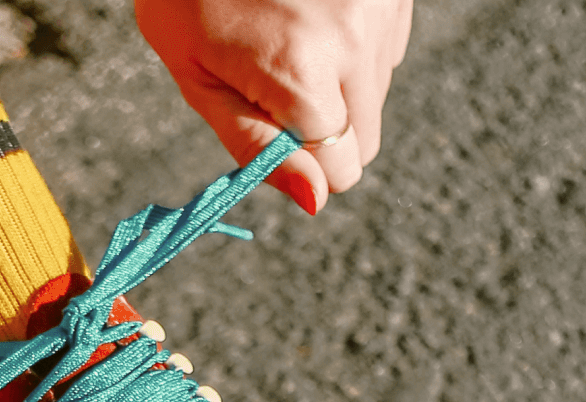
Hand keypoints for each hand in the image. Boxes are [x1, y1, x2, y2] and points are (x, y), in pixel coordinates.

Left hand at [135, 0, 413, 213]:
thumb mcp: (199, 78)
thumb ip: (255, 144)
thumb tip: (314, 200)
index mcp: (301, 71)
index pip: (341, 172)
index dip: (302, 160)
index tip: (271, 126)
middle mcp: (354, 42)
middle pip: (364, 142)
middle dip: (322, 130)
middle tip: (273, 83)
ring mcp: (379, 13)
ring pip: (376, 99)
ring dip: (338, 88)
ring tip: (288, 39)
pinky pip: (385, 53)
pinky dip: (352, 50)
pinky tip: (311, 17)